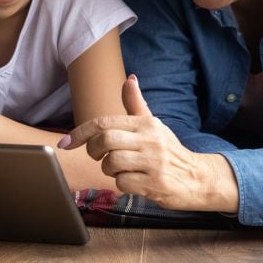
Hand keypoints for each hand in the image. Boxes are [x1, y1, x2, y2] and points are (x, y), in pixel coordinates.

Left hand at [59, 75, 238, 211]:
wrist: (197, 178)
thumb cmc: (168, 150)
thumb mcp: (154, 125)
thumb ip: (136, 104)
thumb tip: (129, 79)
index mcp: (145, 123)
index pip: (105, 122)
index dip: (80, 132)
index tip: (65, 142)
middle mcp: (150, 140)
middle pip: (106, 141)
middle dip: (94, 150)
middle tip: (98, 155)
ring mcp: (154, 162)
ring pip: (112, 163)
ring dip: (108, 169)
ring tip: (118, 169)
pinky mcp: (156, 184)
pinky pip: (123, 183)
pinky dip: (121, 184)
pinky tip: (132, 181)